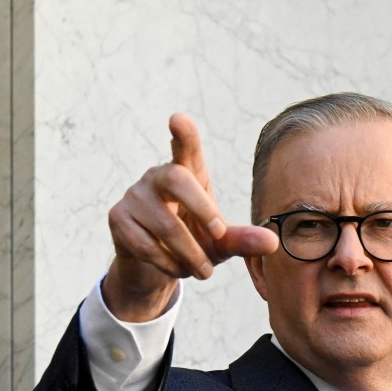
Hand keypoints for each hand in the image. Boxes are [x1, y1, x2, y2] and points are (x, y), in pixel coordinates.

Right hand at [103, 114, 278, 321]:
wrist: (157, 267)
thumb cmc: (194, 243)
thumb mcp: (222, 243)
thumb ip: (243, 239)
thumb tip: (273, 242)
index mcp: (188, 174)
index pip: (186, 149)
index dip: (185, 135)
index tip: (178, 119)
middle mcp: (158, 177)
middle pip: (176, 178)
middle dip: (201, 207)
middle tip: (219, 234)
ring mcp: (135, 196)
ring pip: (165, 223)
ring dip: (189, 253)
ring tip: (203, 271)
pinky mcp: (118, 218)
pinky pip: (145, 243)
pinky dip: (168, 263)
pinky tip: (178, 270)